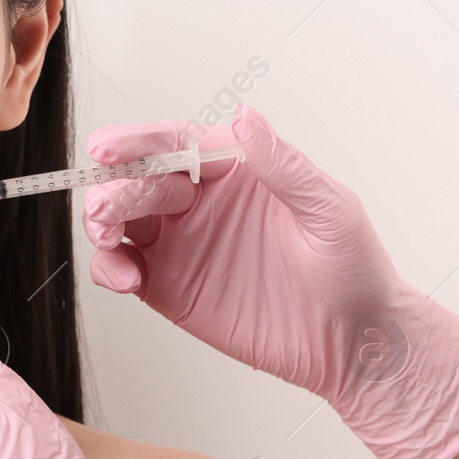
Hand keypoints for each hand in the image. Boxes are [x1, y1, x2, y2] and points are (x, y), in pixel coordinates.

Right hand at [83, 101, 458, 458]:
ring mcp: (180, 245)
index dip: (137, 142)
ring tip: (106, 235)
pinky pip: (123, 268)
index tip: (109, 146)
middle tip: (105, 206)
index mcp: (233, 173)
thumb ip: (281, 164)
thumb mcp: (328, 208)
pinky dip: (108, 267)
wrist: (356, 342)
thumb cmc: (354, 270)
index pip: (173, 143)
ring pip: (120, 221)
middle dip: (112, 187)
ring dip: (101, 222)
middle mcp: (198, 203)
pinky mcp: (169, 288)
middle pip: (136, 180)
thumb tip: (245, 115)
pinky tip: (121, 275)